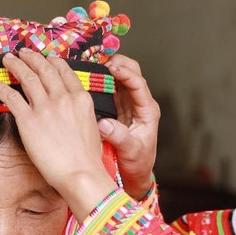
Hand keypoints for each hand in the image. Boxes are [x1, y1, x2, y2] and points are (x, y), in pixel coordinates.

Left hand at [0, 50, 117, 219]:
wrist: (80, 174)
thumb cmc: (88, 159)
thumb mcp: (93, 128)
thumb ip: (82, 114)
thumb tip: (75, 112)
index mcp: (81, 99)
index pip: (65, 72)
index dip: (53, 62)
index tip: (47, 58)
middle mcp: (63, 98)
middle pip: (44, 69)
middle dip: (32, 58)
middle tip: (24, 53)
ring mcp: (44, 107)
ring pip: (26, 77)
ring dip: (15, 65)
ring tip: (8, 60)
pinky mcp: (27, 120)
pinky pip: (10, 97)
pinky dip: (0, 88)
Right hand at [100, 54, 159, 200]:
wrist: (135, 173)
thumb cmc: (137, 163)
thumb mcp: (130, 151)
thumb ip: (119, 137)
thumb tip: (104, 123)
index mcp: (147, 111)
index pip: (139, 84)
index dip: (126, 74)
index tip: (111, 68)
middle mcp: (139, 103)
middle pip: (132, 73)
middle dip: (117, 63)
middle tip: (99, 61)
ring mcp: (128, 104)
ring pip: (119, 77)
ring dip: (106, 69)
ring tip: (90, 65)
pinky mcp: (117, 107)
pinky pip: (109, 87)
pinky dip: (100, 79)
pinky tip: (87, 78)